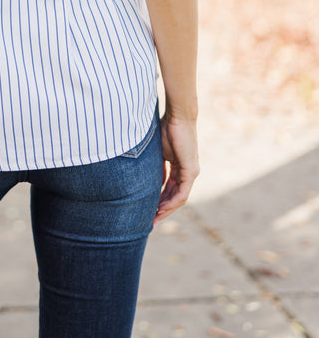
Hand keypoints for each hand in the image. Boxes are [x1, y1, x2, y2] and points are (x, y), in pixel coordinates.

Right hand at [154, 113, 199, 227]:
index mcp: (180, 167)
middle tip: (150, 222)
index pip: (170, 189)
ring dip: (166, 210)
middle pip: (175, 197)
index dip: (159, 200)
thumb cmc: (166, 128)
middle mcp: (188, 172)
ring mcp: (191, 172)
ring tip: (153, 219)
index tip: (148, 210)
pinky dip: (171, 202)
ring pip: (179, 198)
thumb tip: (147, 178)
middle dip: (162, 210)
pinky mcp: (191, 171)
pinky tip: (161, 209)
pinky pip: (182, 193)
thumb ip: (156, 166)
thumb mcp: (158, 151)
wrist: (178, 116)